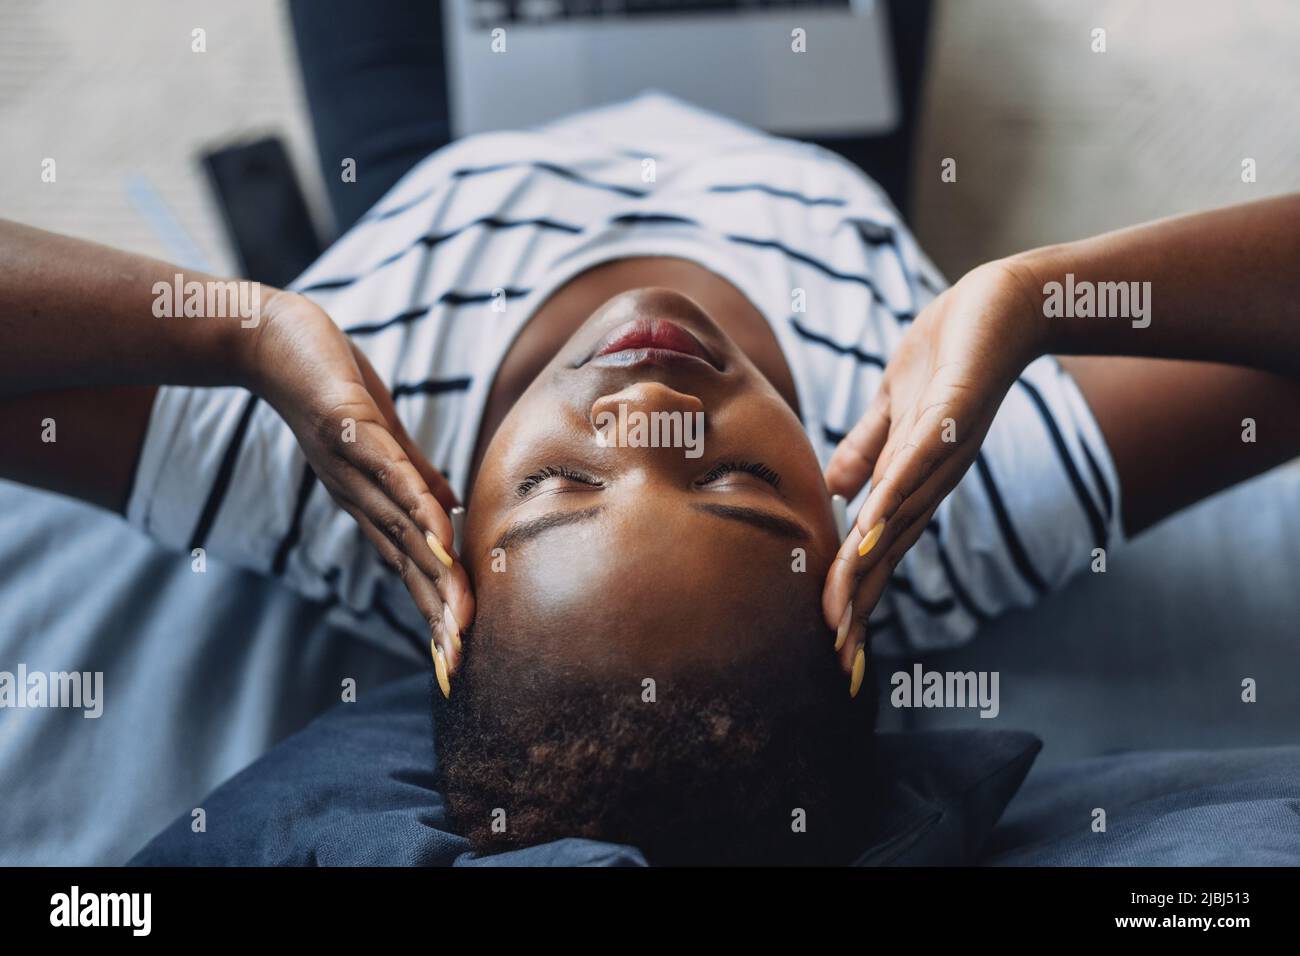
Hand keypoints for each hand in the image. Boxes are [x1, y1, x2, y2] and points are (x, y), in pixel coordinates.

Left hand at [245, 291, 473, 688]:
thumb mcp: (382, 435)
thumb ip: (417, 473)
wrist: (263, 337)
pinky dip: (417, 509)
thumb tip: (453, 510)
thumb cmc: (328, 383)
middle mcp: (357, 495)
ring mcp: (352, 467)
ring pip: (401, 529)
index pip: (409, 562)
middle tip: (457, 663)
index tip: (456, 656)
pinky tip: (442, 539)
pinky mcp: (351, 429)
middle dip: (433, 613)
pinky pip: (391, 476)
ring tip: (458, 618)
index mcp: (368, 499)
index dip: (433, 607)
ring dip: (431, 576)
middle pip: (405, 563)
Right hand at [821, 260, 1046, 681]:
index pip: (878, 548)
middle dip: (862, 610)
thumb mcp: (891, 406)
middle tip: (840, 667)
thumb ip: (866, 449)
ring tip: (839, 620)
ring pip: (897, 520)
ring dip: (866, 571)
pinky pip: (915, 463)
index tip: (835, 650)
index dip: (856, 597)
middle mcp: (933, 478)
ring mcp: (945, 450)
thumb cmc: (948, 351)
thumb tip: (835, 495)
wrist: (1006, 300)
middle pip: (888, 552)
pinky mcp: (953, 412)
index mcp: (914, 479)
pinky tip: (864, 533)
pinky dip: (889, 501)